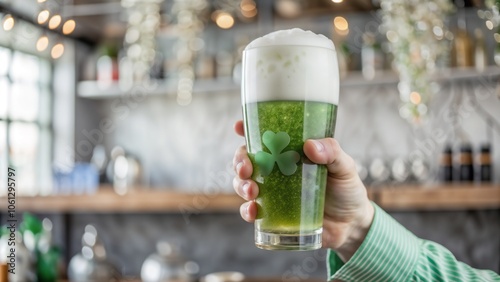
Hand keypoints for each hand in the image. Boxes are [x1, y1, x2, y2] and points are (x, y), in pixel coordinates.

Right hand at [232, 120, 373, 260]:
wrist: (351, 225)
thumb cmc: (346, 189)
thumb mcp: (345, 167)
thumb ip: (332, 153)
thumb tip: (310, 146)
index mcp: (291, 152)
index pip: (264, 135)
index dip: (247, 128)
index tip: (238, 127)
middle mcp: (276, 169)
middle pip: (247, 158)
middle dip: (239, 161)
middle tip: (245, 168)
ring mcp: (272, 191)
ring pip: (244, 183)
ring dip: (241, 185)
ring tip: (252, 191)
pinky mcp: (272, 214)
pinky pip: (250, 210)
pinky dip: (247, 210)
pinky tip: (253, 211)